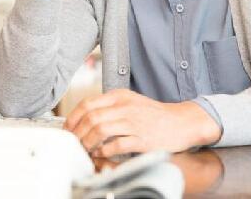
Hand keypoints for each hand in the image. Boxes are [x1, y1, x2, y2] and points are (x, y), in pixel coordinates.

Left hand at [64, 89, 220, 158]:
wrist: (181, 122)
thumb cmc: (154, 115)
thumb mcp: (130, 102)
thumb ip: (109, 107)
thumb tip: (85, 118)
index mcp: (120, 96)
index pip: (87, 103)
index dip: (73, 118)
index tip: (68, 129)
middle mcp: (125, 107)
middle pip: (91, 118)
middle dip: (77, 133)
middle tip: (74, 142)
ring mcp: (134, 123)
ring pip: (100, 130)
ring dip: (88, 142)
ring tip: (85, 149)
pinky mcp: (142, 139)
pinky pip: (116, 145)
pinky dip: (103, 151)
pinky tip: (100, 154)